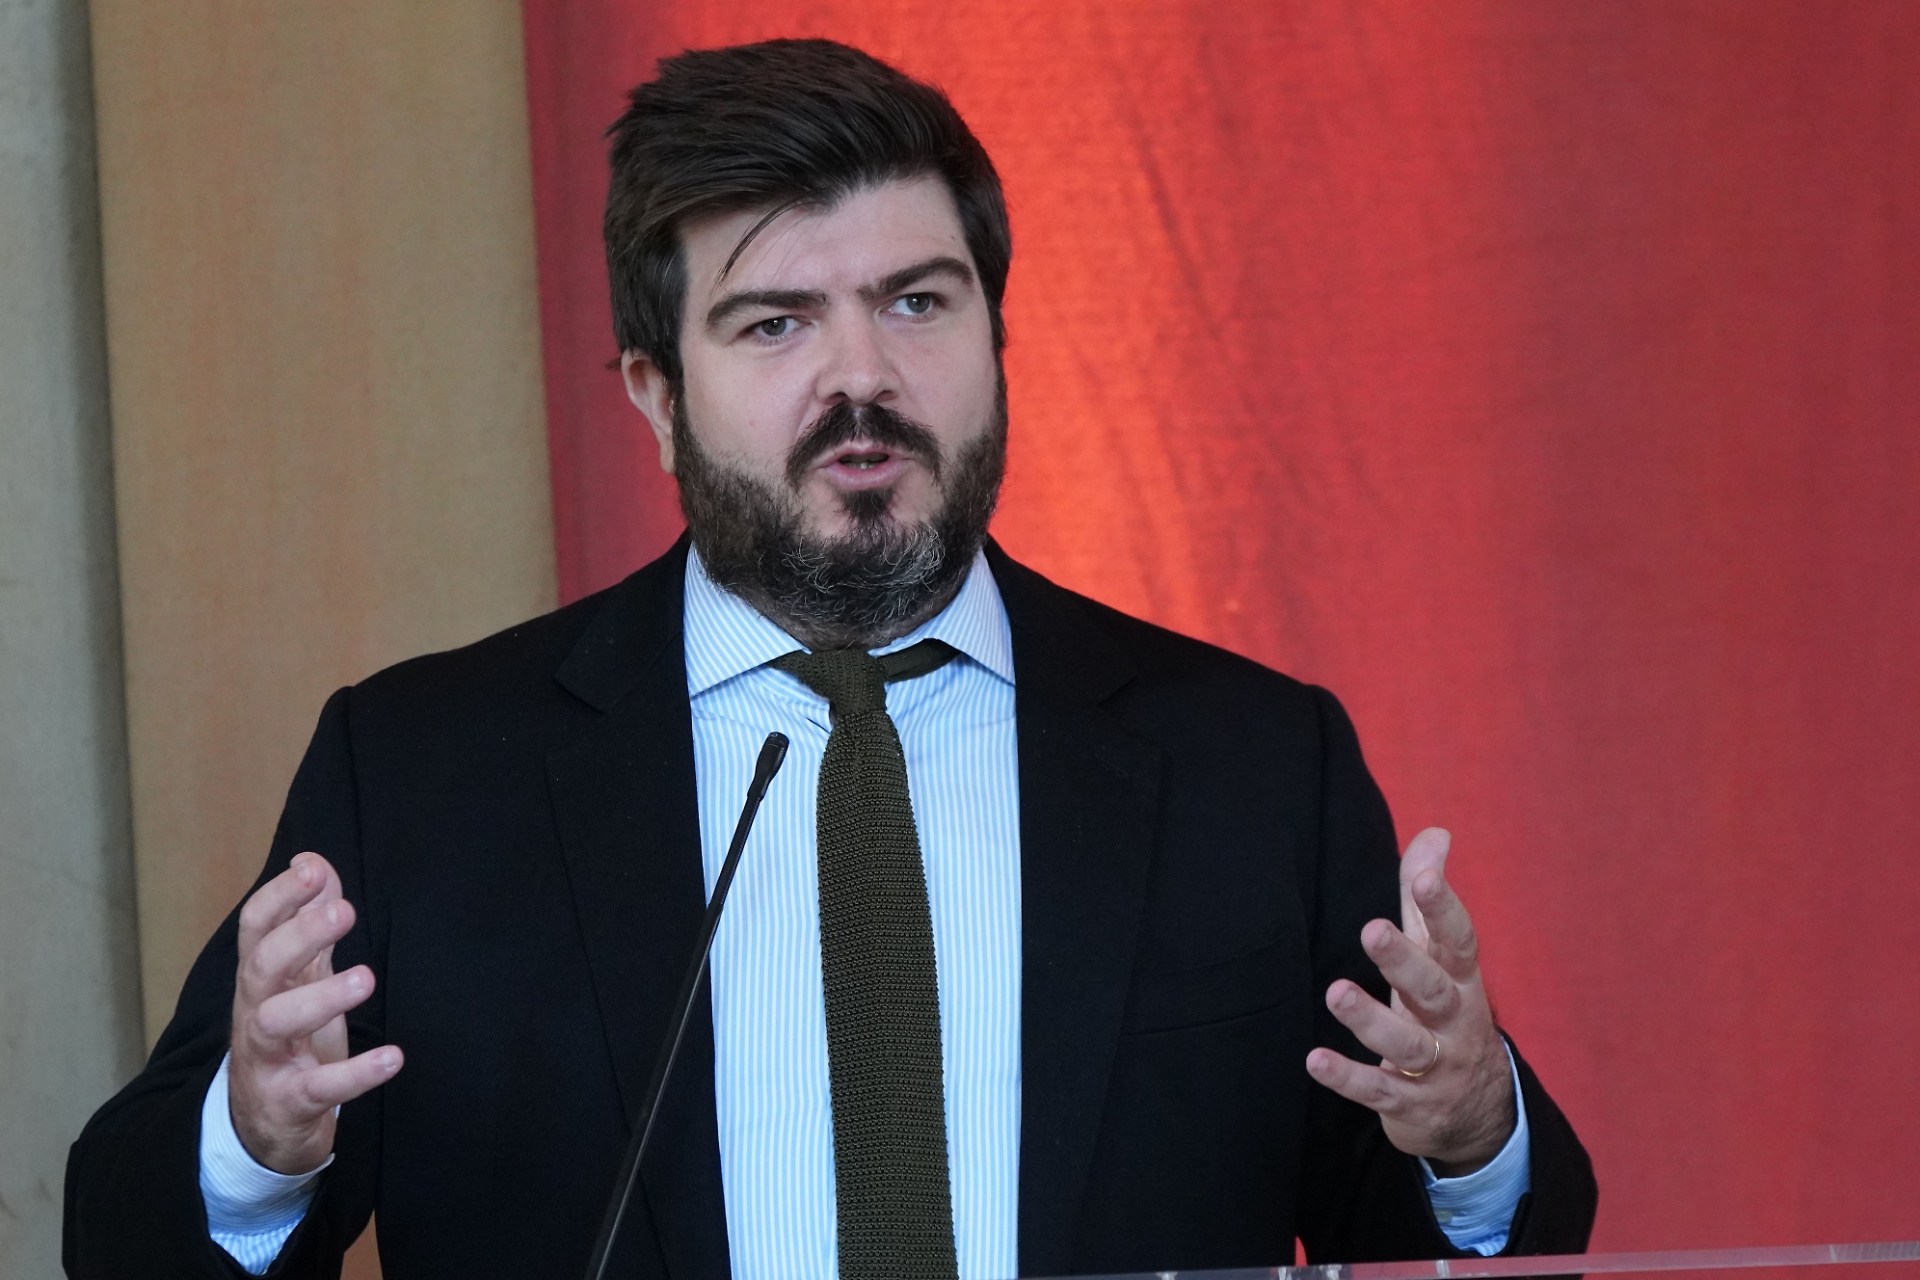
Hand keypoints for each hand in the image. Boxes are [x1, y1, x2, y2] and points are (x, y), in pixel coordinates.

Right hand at [228, 851, 402, 1173]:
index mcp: (261, 980)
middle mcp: (255, 1013)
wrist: (262, 1128)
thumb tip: (312, 861)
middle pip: (261, 967)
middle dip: (300, 936)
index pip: (255, 929)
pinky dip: (355, 1074)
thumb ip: (308, 921)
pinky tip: (392, 1057)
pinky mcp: (289, 1103)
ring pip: (274, 1022)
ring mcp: (267, 1060)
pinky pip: (318, 1088)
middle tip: (346, 912)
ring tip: (366, 978)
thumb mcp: (299, 978)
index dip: (279, 896)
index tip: (312, 871)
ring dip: (320, 998)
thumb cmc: (288, 1039)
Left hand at [1305, 828, 1515, 1174]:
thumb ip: (1427, 900)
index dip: (1442, 908)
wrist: (1478, 1112)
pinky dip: (1347, 1078)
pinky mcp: (1408, 1104)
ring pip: (1406, 1043)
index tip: (1424, 877)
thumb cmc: (1446, 1012)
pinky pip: (1378, 1091)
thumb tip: (1436, 833)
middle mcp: (1453, 1022)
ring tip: (1337, 992)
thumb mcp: (1442, 959)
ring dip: (1370, 1019)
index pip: (1457, 940)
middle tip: (1372, 930)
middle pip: (1433, 989)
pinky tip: (1315, 1060)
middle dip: (1404, 961)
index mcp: (1461, 980)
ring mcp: (1435, 1067)